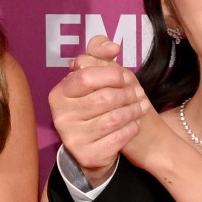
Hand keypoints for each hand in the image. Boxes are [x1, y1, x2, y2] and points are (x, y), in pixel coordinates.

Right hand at [47, 35, 152, 181]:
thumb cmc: (93, 105)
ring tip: (142, 107)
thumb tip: (113, 46)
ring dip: (133, 111)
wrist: (91, 146)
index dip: (111, 75)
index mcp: (59, 93)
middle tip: (139, 94)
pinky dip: (130, 129)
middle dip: (127, 95)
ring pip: (113, 119)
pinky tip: (135, 124)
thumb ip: (98, 53)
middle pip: (103, 99)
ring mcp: (72, 137)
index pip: (86, 77)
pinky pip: (117, 138)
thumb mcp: (92, 76)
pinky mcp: (86, 154)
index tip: (125, 77)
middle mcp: (61, 116)